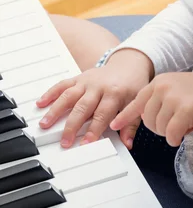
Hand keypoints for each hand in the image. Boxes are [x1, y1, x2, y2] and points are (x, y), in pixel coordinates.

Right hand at [36, 49, 153, 148]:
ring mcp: (87, 81)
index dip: (94, 130)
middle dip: (72, 125)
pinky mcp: (79, 78)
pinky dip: (51, 93)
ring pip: (69, 96)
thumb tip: (128, 143)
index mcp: (115, 93)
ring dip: (56, 110)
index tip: (86, 143)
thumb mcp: (136, 103)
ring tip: (45, 124)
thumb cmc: (133, 86)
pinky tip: (41, 103)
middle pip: (83, 107)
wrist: (129, 64)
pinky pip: (63, 85)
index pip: (102, 114)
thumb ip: (131, 124)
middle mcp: (99, 87)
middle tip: (64, 141)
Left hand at [110, 71, 192, 146]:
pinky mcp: (185, 109)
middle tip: (177, 123)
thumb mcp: (177, 90)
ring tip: (186, 122)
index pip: (137, 101)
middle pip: (148, 121)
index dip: (125, 116)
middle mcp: (163, 87)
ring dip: (171, 132)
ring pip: (158, 129)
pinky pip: (171, 133)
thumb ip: (160, 100)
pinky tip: (187, 131)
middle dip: (160, 128)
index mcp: (159, 82)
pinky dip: (176, 138)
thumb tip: (147, 119)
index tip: (114, 125)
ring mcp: (173, 97)